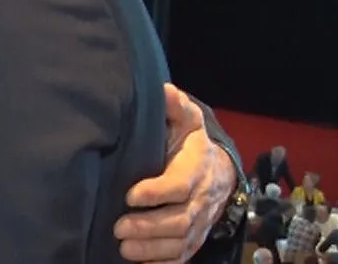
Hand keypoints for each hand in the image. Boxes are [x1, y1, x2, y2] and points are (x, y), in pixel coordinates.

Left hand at [114, 84, 236, 263]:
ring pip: (177, 243)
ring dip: (151, 249)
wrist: (218, 173)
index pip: (179, 185)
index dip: (157, 192)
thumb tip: (163, 90)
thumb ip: (175, 106)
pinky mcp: (191, 241)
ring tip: (123, 247)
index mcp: (195, 168)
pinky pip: (179, 259)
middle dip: (149, 226)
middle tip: (119, 227)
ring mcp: (197, 224)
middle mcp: (199, 200)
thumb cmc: (190, 143)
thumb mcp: (186, 120)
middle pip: (178, 220)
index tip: (130, 194)